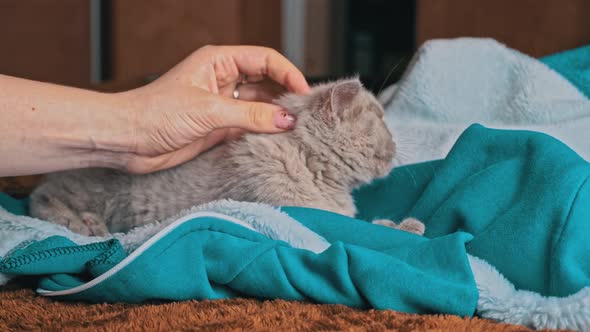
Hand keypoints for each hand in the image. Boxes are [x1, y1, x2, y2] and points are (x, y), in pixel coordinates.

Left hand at [121, 45, 309, 173]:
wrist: (126, 140)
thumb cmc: (154, 113)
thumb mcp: (208, 110)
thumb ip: (251, 115)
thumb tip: (286, 120)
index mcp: (219, 61)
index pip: (265, 59)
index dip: (288, 73)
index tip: (304, 93)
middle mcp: (223, 79)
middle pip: (266, 81)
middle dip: (286, 95)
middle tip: (306, 113)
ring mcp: (222, 104)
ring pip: (260, 105)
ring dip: (276, 116)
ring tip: (296, 129)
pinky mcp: (218, 127)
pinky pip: (249, 126)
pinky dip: (263, 132)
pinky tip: (277, 140)